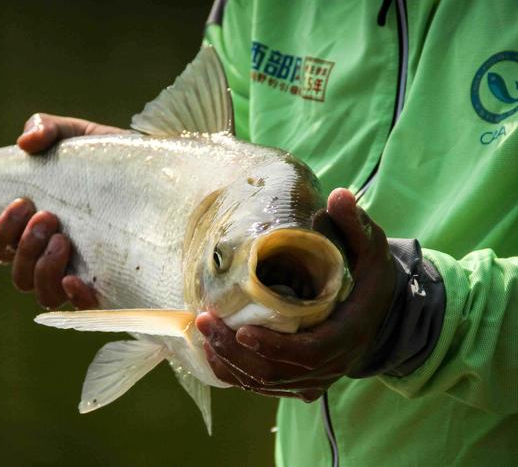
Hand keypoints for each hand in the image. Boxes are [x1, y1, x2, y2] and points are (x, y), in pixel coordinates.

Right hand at [0, 113, 123, 308]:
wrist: (160, 173)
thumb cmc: (112, 158)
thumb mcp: (80, 136)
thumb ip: (48, 129)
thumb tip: (26, 143)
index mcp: (39, 227)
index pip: (3, 247)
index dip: (3, 232)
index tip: (22, 202)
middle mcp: (54, 257)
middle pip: (19, 275)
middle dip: (25, 246)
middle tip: (48, 217)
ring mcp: (81, 273)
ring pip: (43, 294)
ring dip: (44, 270)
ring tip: (64, 240)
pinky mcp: (110, 286)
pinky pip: (82, 307)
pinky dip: (73, 297)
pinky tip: (77, 278)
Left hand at [196, 188, 396, 401]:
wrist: (379, 313)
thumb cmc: (369, 276)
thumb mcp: (370, 248)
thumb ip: (354, 224)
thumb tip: (338, 195)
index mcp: (347, 334)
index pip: (309, 353)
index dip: (274, 347)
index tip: (241, 330)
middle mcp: (331, 365)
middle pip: (278, 372)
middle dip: (236, 351)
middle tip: (204, 320)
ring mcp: (314, 379)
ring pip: (266, 382)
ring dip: (229, 361)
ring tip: (202, 332)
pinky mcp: (299, 382)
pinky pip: (263, 385)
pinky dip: (234, 372)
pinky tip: (211, 350)